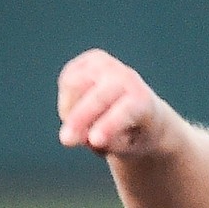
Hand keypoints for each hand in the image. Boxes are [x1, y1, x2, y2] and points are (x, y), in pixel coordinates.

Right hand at [57, 49, 172, 156]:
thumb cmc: (132, 134)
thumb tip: (87, 138)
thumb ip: (109, 143)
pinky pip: (67, 80)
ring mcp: (109, 65)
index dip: (108, 126)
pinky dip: (67, 100)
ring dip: (70, 112)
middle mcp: (127, 78)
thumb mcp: (128, 147)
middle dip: (79, 119)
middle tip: (65, 141)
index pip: (125, 111)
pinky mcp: (90, 60)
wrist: (137, 108)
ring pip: (75, 85)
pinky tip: (78, 110)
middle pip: (98, 98)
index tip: (94, 141)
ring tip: (79, 129)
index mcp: (143, 101)